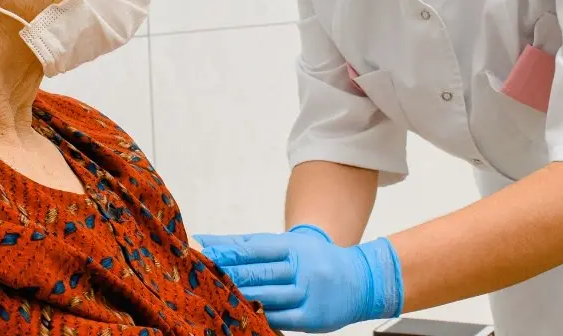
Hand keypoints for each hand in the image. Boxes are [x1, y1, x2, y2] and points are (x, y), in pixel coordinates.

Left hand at [195, 227, 402, 332]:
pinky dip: (261, 316)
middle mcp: (300, 267)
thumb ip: (258, 247)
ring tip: (215, 291)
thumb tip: (220, 244)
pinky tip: (242, 313)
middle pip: (257, 270)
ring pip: (267, 295)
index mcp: (293, 246)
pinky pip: (281, 319)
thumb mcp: (293, 245)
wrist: (361, 279)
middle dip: (228, 270)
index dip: (227, 248)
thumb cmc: (317, 260)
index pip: (253, 246)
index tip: (203, 246)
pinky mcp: (312, 318)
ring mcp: (307, 292)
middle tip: (201, 269)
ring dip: (239, 293)